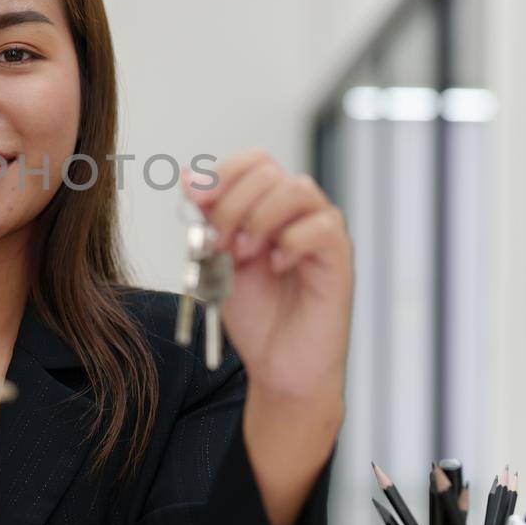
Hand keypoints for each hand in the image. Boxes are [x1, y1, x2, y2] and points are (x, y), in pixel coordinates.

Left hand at [182, 151, 352, 405]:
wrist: (277, 363)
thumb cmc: (255, 314)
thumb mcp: (217, 260)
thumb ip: (206, 220)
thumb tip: (187, 176)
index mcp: (268, 206)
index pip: (254, 161)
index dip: (222, 173)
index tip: (196, 199)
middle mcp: (298, 211)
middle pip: (268, 172)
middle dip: (232, 205)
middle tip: (219, 244)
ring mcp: (321, 230)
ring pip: (297, 189)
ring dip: (259, 219)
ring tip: (244, 254)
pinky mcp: (339, 257)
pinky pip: (321, 227)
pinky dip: (291, 242)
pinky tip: (277, 267)